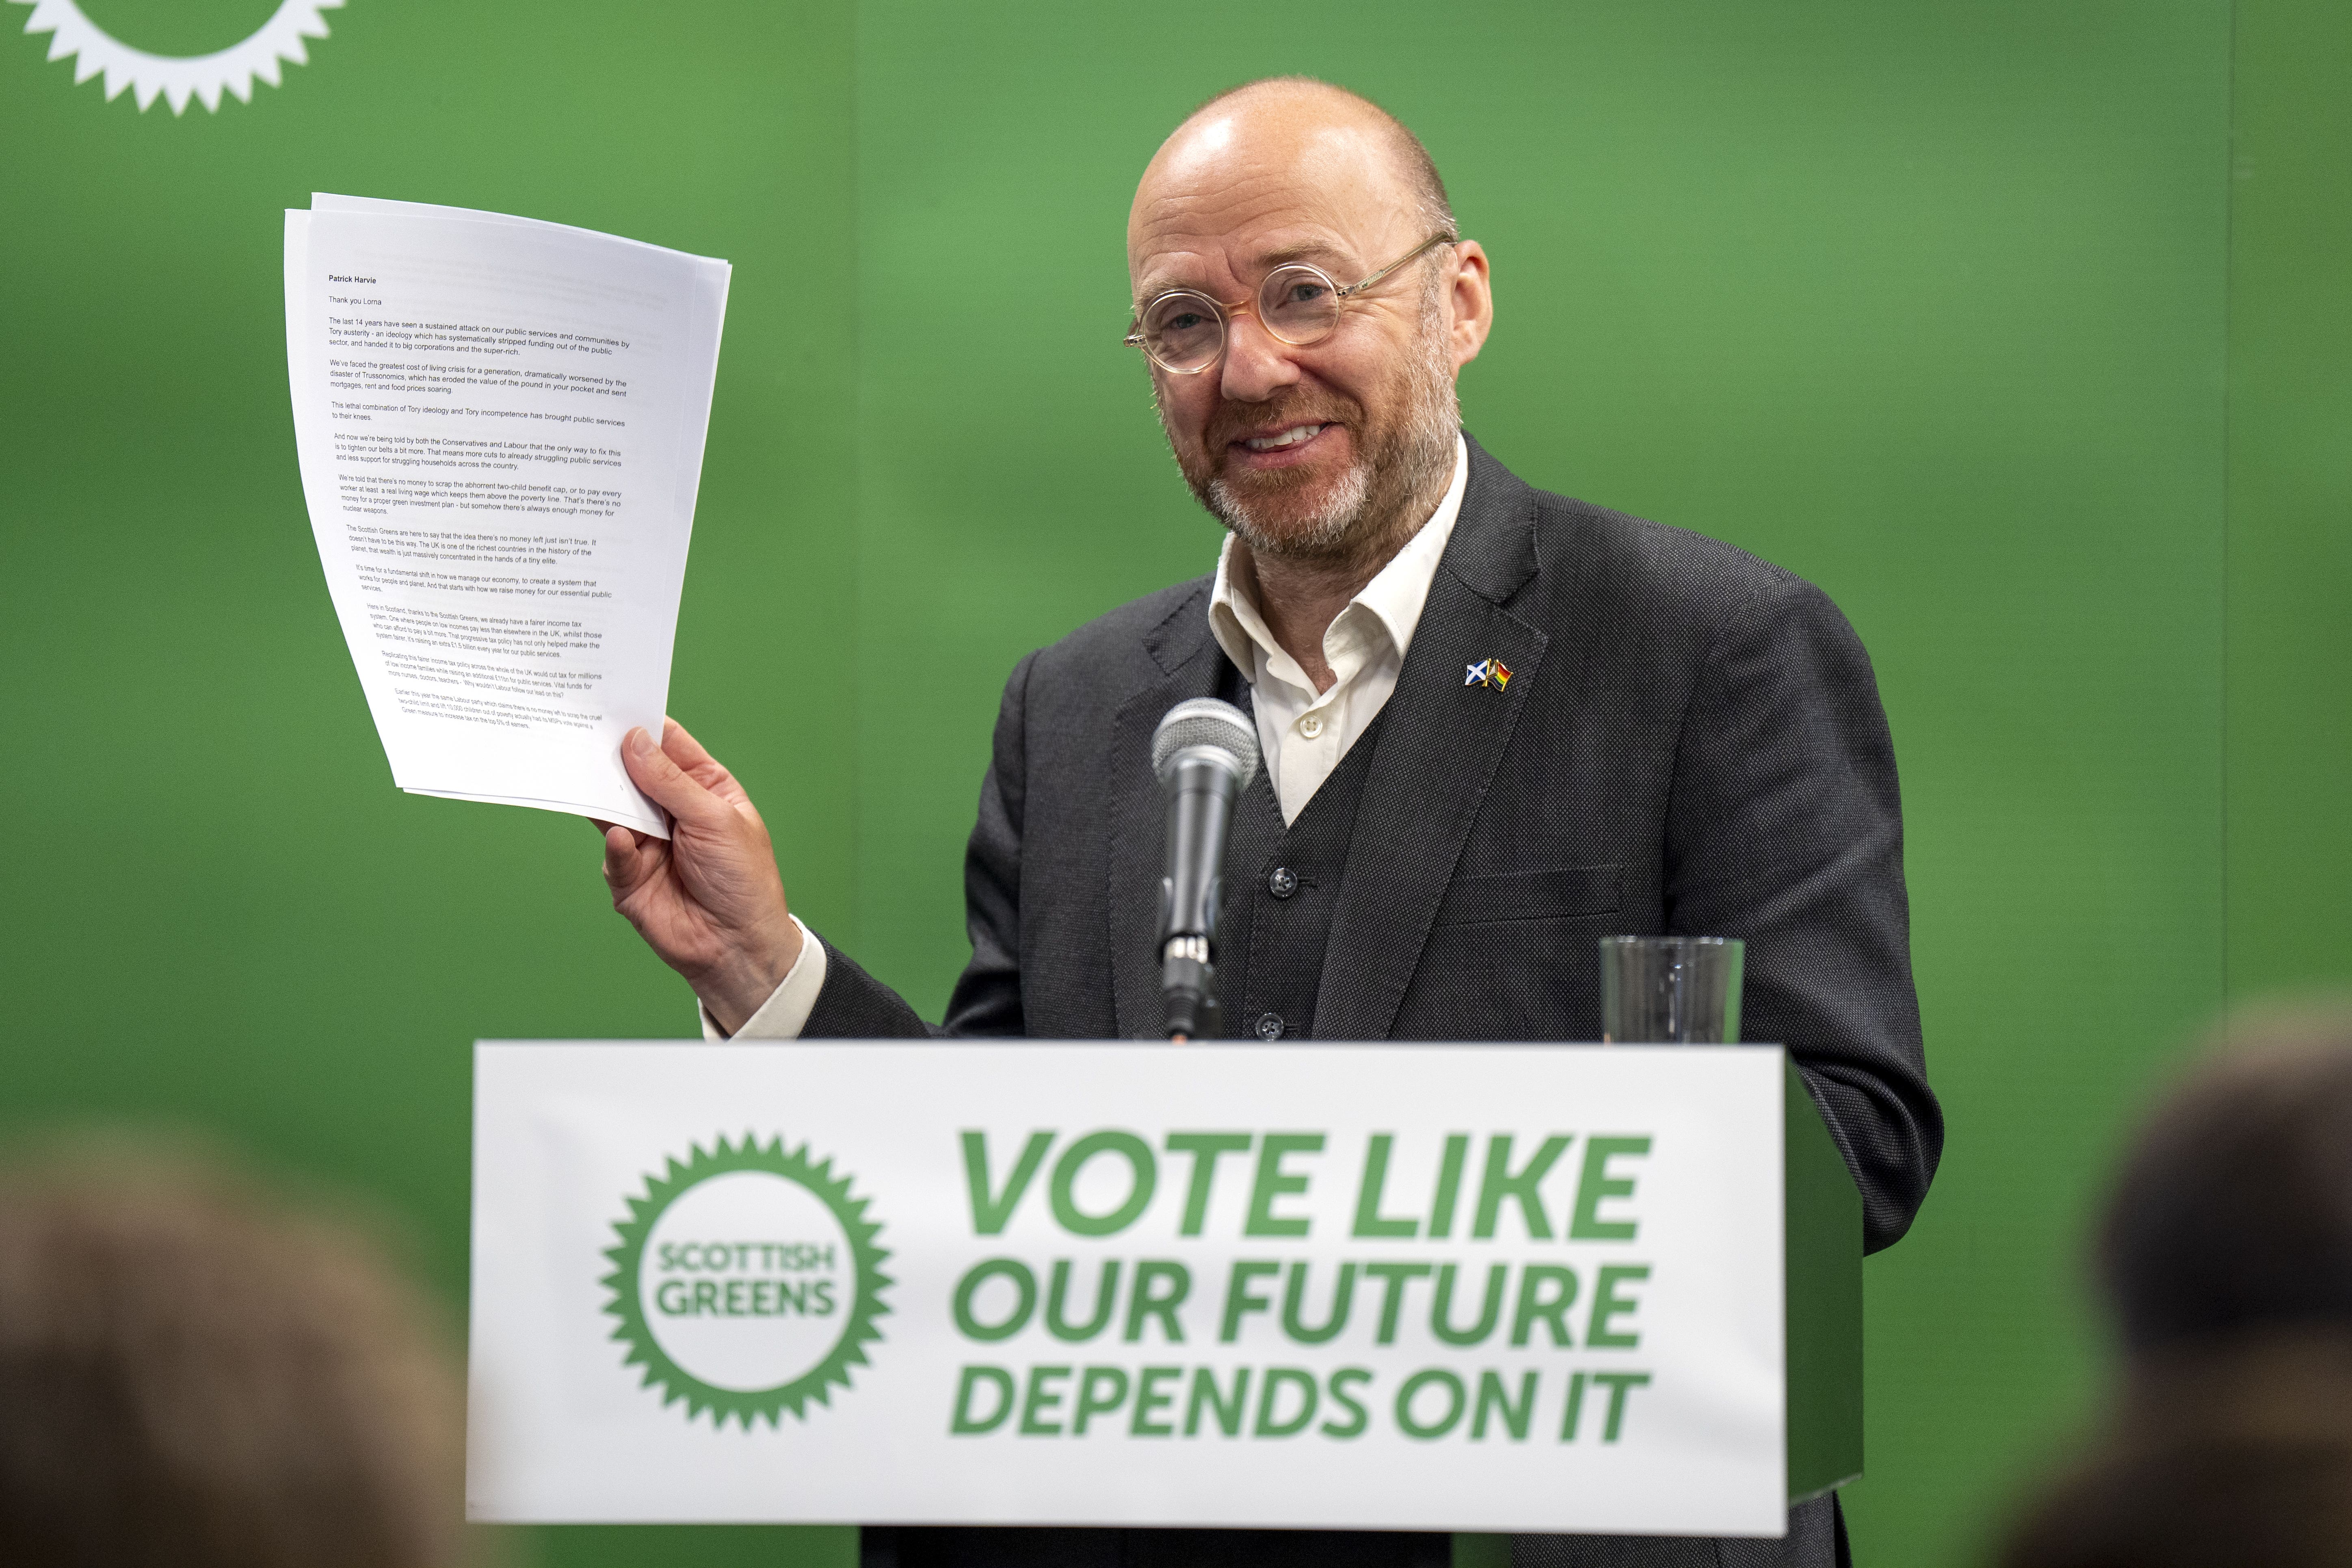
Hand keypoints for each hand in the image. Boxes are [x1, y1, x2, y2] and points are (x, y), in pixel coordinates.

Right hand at [598, 719, 802, 1033]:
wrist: (738, 946)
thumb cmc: (743, 880)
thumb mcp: (715, 819)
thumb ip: (670, 782)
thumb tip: (634, 742)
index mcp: (703, 788)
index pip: (668, 747)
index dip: (644, 726)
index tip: (614, 703)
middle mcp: (672, 811)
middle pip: (633, 775)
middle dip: (612, 757)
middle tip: (583, 733)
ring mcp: (648, 843)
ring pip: (614, 810)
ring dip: (604, 797)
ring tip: (587, 776)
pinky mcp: (629, 877)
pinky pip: (614, 854)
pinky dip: (616, 847)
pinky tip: (622, 839)